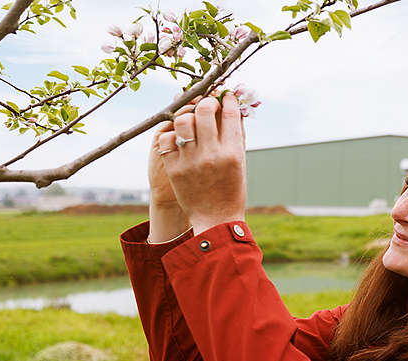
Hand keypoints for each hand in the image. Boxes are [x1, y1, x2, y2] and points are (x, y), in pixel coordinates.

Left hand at [157, 95, 246, 234]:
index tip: (226, 95)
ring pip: (183, 121)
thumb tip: (234, 108)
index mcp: (232, 153)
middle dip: (207, 101)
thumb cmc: (231, 189)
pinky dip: (173, 134)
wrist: (215, 218)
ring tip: (192, 121)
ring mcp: (191, 161)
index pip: (230, 113)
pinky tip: (180, 138)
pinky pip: (167, 138)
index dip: (228, 98)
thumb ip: (237, 135)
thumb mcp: (241, 162)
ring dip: (188, 115)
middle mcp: (212, 155)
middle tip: (208, 105)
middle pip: (205, 111)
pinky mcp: (174, 168)